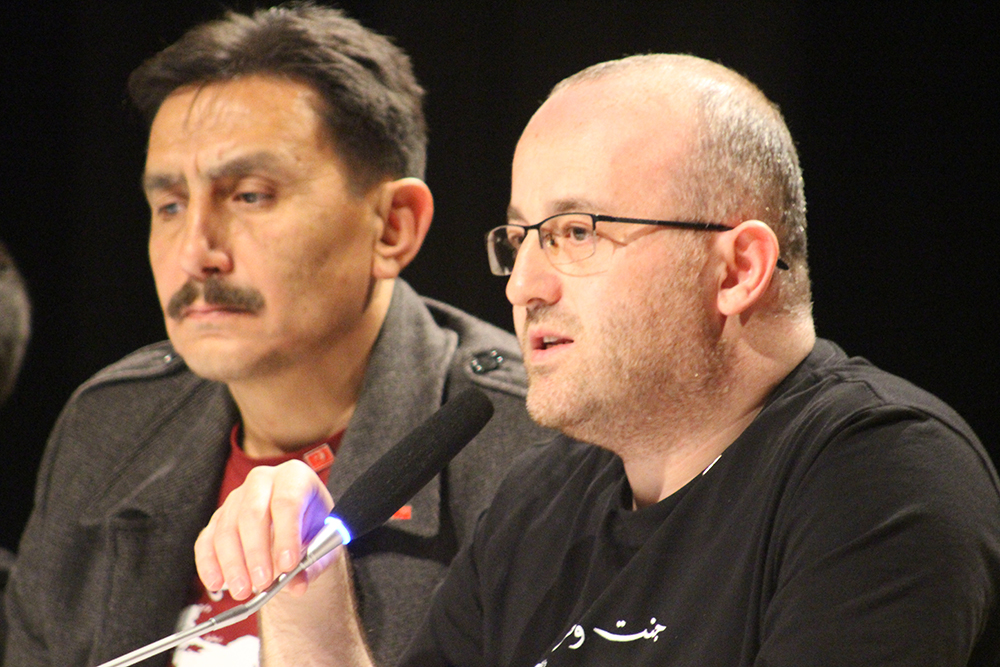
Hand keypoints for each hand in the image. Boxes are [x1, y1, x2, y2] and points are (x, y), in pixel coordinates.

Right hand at [194, 460, 334, 599]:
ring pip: (227, 528)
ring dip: (233, 563)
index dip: (287, 534)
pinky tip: (217, 583)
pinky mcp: (218, 518)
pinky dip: (209, 564)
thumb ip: (311, 564)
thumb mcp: (322, 545)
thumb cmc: (313, 531)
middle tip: (263, 583)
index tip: (288, 565)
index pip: (287, 501)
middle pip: (252, 513)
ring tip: (243, 590)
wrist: (298, 532)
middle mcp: (262, 481)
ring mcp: (236, 497)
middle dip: (256, 552)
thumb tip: (296, 584)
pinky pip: (207, 540)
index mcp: (295, 477)